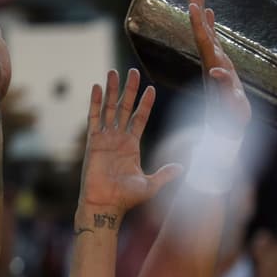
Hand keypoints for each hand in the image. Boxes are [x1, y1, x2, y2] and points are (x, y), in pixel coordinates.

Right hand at [78, 69, 181, 218]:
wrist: (106, 205)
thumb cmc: (126, 198)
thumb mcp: (151, 184)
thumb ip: (166, 174)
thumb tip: (183, 168)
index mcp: (131, 145)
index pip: (139, 118)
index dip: (145, 103)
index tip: (151, 88)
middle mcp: (118, 138)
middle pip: (124, 108)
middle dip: (129, 90)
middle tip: (132, 71)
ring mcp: (105, 138)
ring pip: (109, 108)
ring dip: (111, 90)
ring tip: (113, 71)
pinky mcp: (93, 142)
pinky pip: (93, 118)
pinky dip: (95, 103)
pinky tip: (96, 87)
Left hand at [186, 0, 250, 134]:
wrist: (224, 131)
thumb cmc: (228, 120)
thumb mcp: (229, 104)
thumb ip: (224, 86)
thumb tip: (217, 70)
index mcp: (212, 67)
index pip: (203, 41)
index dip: (198, 23)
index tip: (192, 4)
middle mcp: (213, 62)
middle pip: (203, 31)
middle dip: (197, 9)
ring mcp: (217, 64)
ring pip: (208, 34)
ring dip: (202, 14)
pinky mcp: (222, 68)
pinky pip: (215, 40)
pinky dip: (211, 26)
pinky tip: (209, 14)